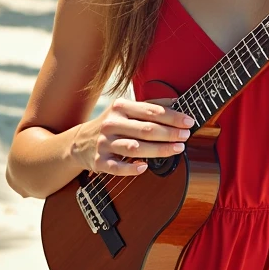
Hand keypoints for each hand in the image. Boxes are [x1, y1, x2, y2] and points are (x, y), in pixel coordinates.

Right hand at [76, 97, 194, 176]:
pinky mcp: (99, 161)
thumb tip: (177, 101)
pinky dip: (131, 168)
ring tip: (176, 149)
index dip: (173, 117)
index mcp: (120, 107)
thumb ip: (150, 104)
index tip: (189, 121)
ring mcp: (104, 143)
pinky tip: (144, 167)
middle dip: (170, 133)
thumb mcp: (126, 109)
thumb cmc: (111, 124)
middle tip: (186, 136)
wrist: (79, 142)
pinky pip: (117, 167)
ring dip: (159, 149)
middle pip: (146, 129)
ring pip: (135, 148)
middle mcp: (111, 123)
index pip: (151, 111)